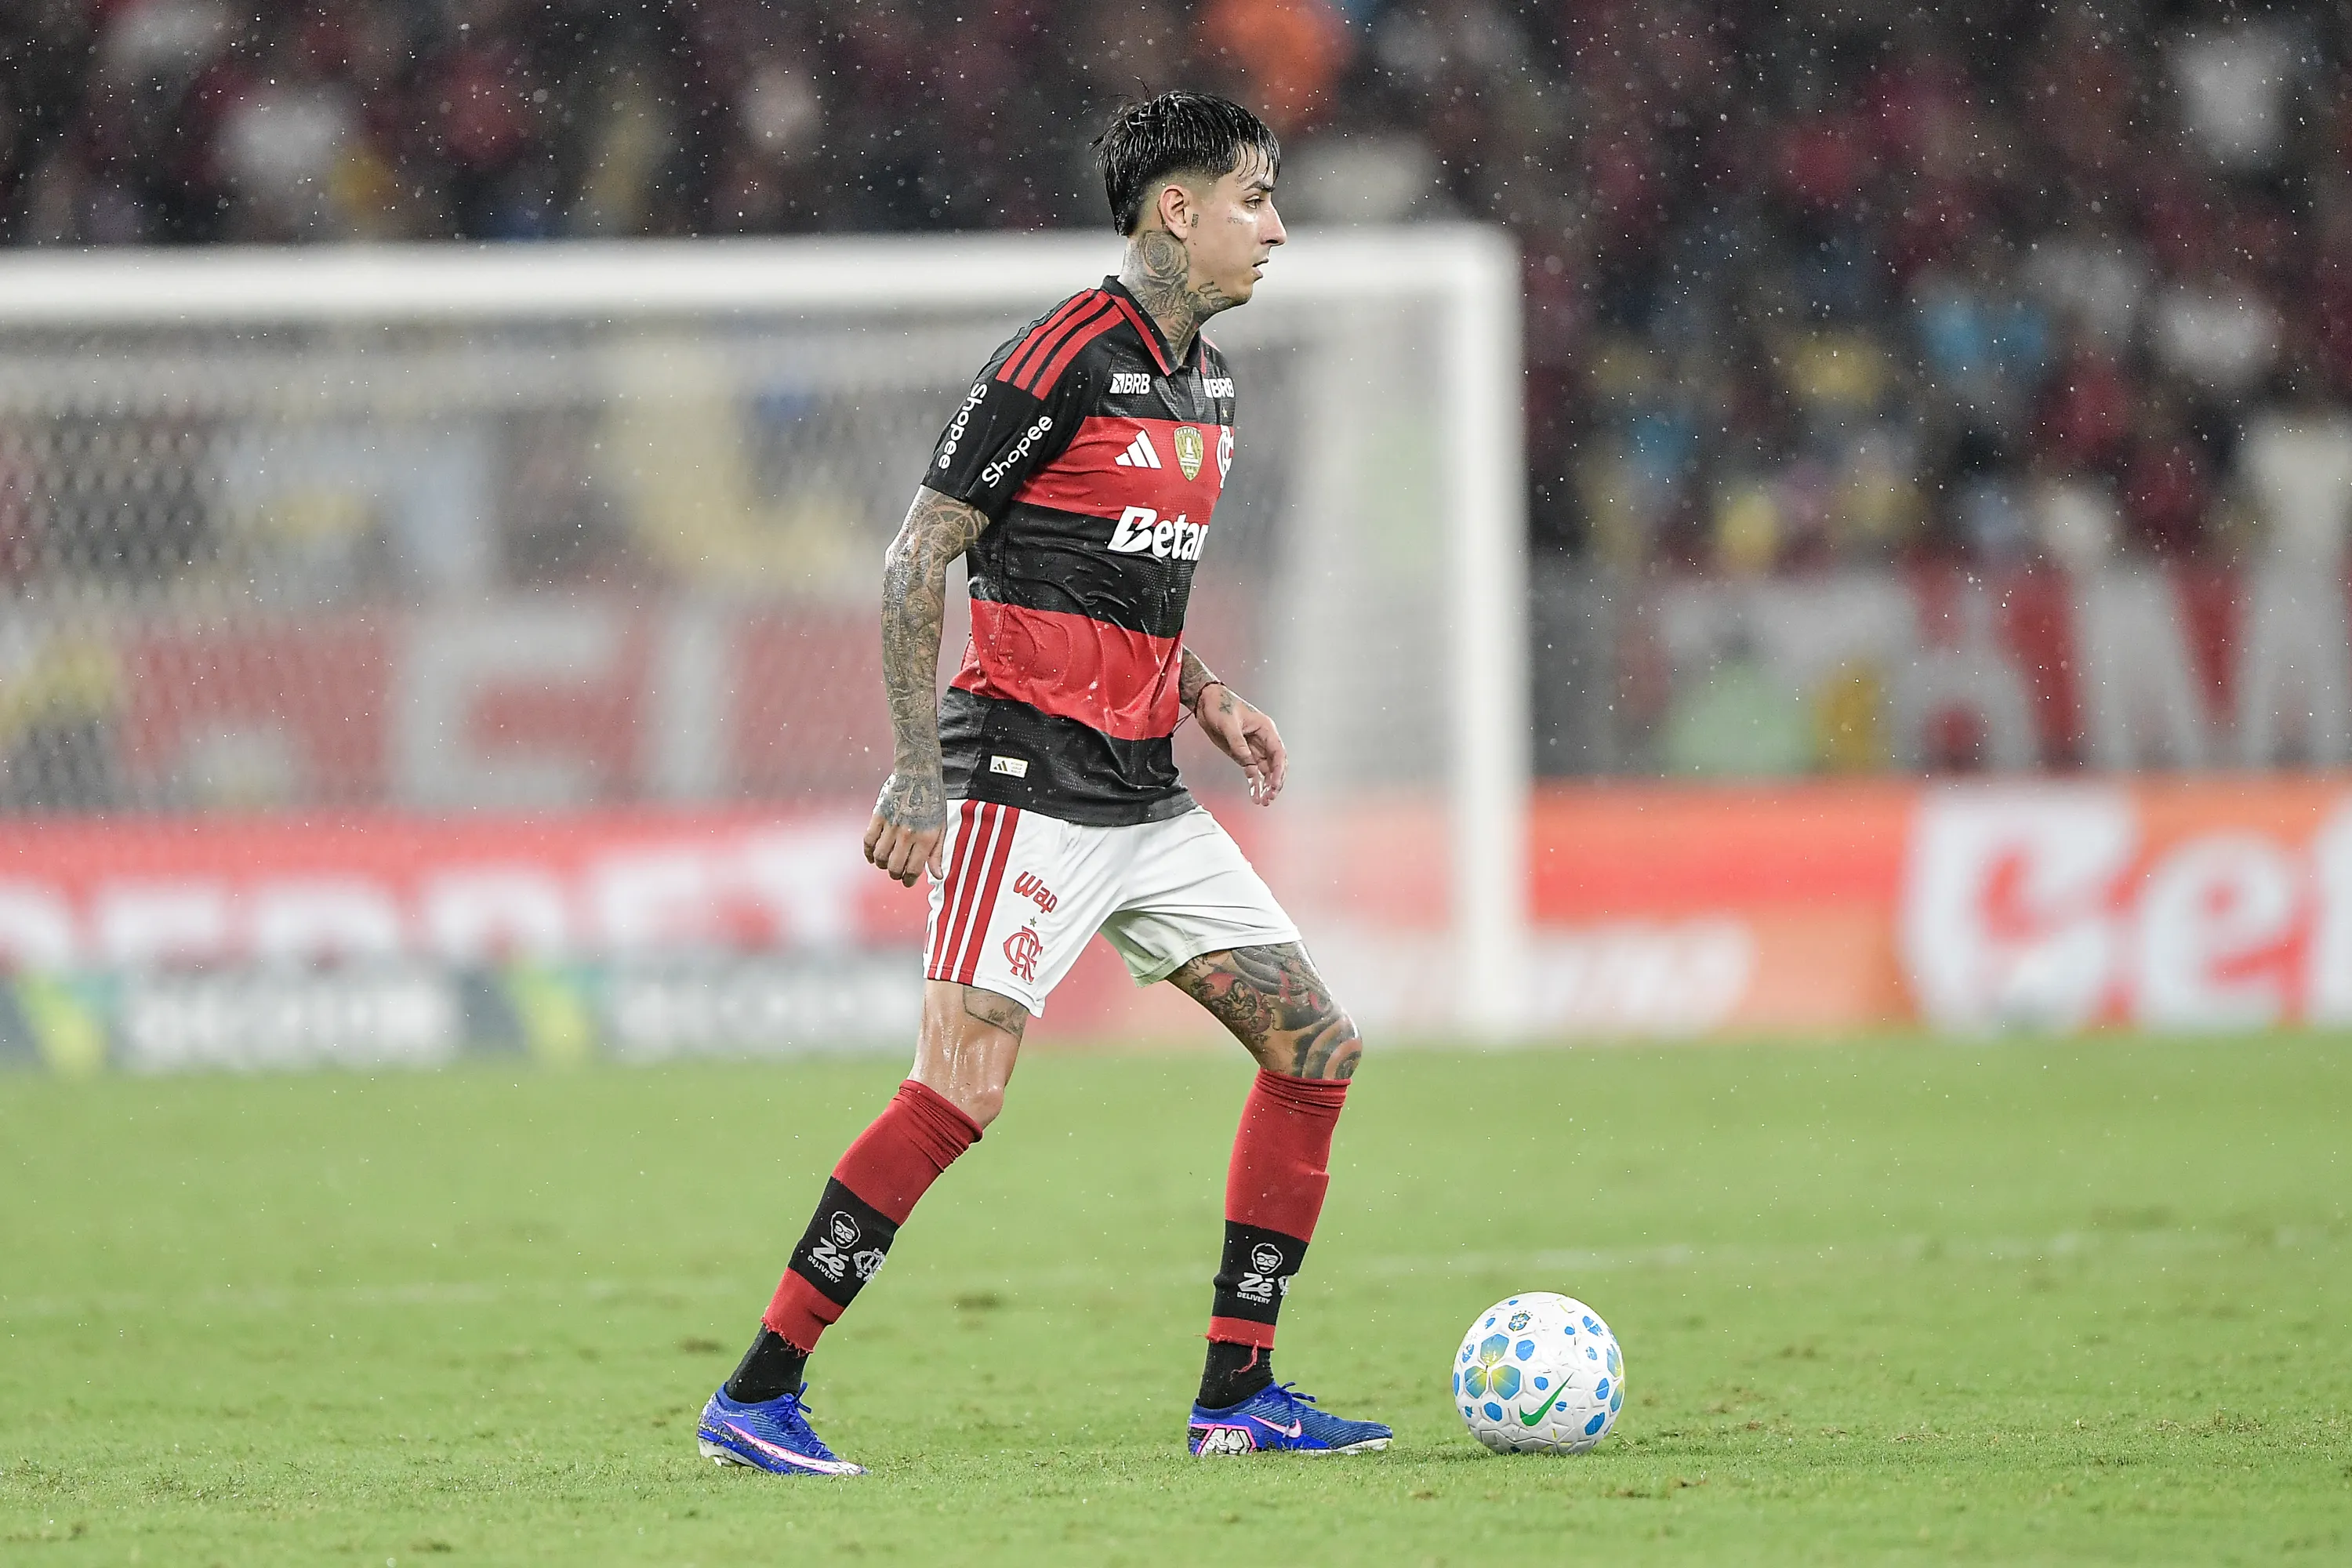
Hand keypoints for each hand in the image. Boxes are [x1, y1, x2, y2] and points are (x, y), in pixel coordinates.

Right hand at [864, 771, 947, 886]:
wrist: (918, 773)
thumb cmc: (933, 801)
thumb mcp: (941, 827)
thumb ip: (937, 853)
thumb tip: (938, 876)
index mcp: (926, 837)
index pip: (913, 870)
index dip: (909, 880)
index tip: (908, 881)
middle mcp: (907, 833)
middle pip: (894, 867)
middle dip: (896, 874)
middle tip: (898, 873)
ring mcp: (891, 825)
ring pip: (879, 857)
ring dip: (882, 864)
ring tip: (887, 862)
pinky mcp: (878, 816)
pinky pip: (868, 841)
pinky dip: (868, 852)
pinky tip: (873, 855)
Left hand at [1193, 683, 1286, 804]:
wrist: (1205, 701)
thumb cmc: (1219, 705)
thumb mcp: (1228, 724)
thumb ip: (1239, 745)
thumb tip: (1249, 764)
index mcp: (1265, 729)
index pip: (1278, 753)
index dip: (1279, 771)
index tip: (1275, 785)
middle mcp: (1263, 739)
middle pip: (1275, 764)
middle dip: (1275, 782)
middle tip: (1270, 797)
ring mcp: (1253, 747)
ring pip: (1265, 770)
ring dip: (1266, 785)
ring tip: (1263, 801)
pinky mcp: (1242, 753)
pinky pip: (1252, 770)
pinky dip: (1254, 783)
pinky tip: (1255, 795)